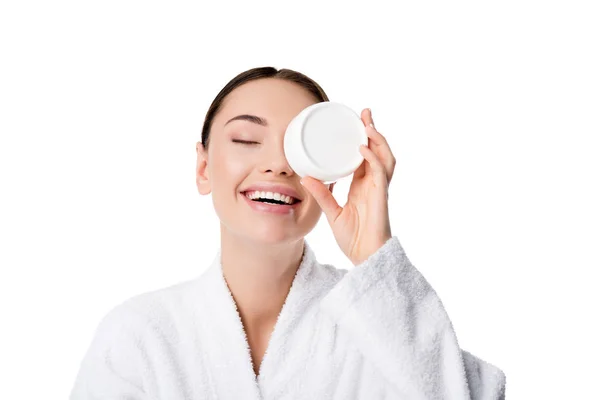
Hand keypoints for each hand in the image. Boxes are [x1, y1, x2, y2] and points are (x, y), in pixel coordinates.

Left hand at [300, 108, 395, 265]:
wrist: (365, 257)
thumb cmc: (352, 238)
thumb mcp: (332, 212)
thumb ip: (322, 194)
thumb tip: (305, 177)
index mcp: (363, 186)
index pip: (365, 156)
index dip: (363, 139)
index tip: (356, 123)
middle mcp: (374, 184)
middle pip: (378, 151)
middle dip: (373, 131)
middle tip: (365, 113)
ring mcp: (380, 189)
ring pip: (385, 157)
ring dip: (377, 139)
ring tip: (367, 123)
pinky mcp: (381, 197)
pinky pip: (380, 173)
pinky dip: (372, 159)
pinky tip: (363, 148)